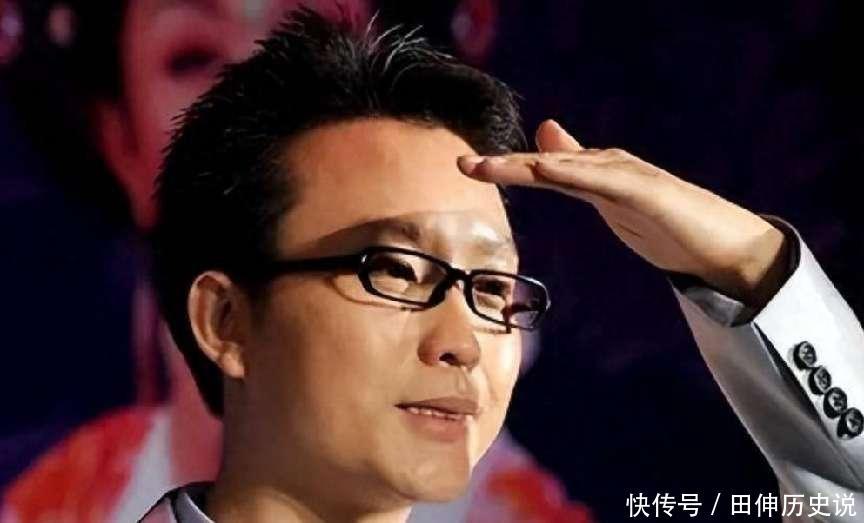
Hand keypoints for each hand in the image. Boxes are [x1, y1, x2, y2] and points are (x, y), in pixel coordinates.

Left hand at [457, 120, 788, 307]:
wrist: (725, 247)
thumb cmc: (669, 225)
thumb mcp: (613, 203)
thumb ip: (582, 179)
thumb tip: (549, 153)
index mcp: (599, 176)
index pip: (544, 171)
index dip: (506, 168)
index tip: (467, 168)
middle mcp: (611, 168)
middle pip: (550, 165)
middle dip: (506, 165)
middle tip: (465, 164)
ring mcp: (631, 178)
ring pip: (571, 168)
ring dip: (529, 164)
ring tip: (491, 165)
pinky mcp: (649, 192)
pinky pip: (606, 180)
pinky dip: (574, 171)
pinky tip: (546, 167)